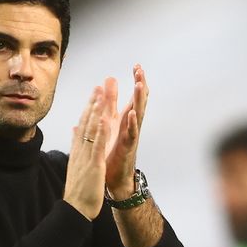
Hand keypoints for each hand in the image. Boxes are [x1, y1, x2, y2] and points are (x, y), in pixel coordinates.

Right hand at [63, 87, 110, 219]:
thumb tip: (73, 131)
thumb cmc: (78, 189)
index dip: (89, 109)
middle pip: (86, 124)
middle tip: (98, 87)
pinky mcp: (93, 164)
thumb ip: (75, 145)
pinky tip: (104, 119)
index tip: (94, 94)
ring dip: (96, 112)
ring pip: (91, 131)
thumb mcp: (76, 163)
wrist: (76, 207)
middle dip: (92, 105)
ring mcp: (86, 156)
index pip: (83, 125)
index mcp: (78, 150)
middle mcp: (81, 150)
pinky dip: (101, 132)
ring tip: (101, 96)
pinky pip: (97, 145)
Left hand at [101, 65, 148, 198]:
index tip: (137, 66)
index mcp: (126, 121)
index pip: (134, 97)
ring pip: (137, 115)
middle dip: (140, 86)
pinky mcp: (128, 149)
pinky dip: (131, 124)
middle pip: (139, 102)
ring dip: (138, 100)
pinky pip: (131, 135)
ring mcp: (131, 137)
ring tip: (139, 85)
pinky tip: (131, 113)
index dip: (137, 82)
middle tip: (140, 70)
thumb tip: (105, 89)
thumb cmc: (112, 154)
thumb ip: (109, 108)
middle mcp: (131, 127)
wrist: (114, 180)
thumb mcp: (110, 127)